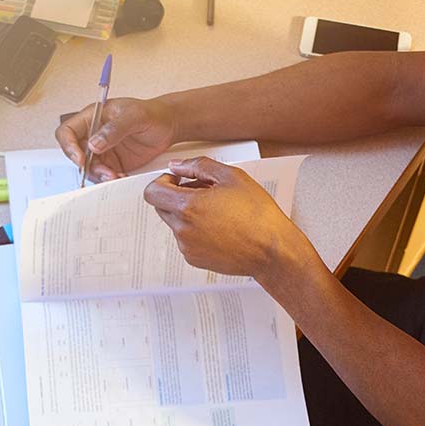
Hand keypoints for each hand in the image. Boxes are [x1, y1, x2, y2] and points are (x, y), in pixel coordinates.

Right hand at [55, 97, 176, 181]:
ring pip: (90, 168)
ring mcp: (103, 150)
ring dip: (100, 175)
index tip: (81, 159)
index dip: (69, 146)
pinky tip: (122, 176)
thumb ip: (114, 129)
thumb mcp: (134, 116)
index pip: (67, 132)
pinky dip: (110, 179)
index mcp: (93, 117)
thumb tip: (94, 144)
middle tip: (105, 172)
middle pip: (76, 154)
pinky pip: (104, 174)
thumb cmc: (152, 113)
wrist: (168, 125)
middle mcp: (93, 134)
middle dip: (88, 166)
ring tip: (116, 175)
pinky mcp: (113, 162)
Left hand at [143, 157, 314, 283]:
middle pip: (162, 207)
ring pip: (176, 223)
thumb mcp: (231, 177)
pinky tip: (220, 227)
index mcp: (188, 207)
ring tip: (218, 211)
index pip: (152, 192)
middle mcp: (182, 230)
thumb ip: (198, 166)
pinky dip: (196, 231)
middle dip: (177, 196)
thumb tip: (178, 166)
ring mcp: (187, 247)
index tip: (178, 180)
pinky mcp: (195, 259)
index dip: (163, 181)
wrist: (273, 252)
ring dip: (189, 214)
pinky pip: (186, 240)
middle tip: (204, 192)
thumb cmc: (258, 215)